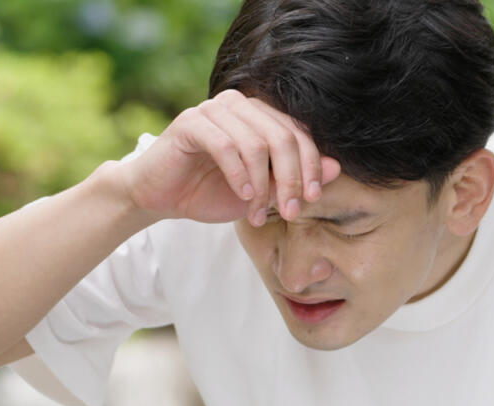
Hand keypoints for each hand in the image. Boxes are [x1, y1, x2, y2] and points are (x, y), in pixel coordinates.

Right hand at [120, 90, 341, 225]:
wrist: (159, 198)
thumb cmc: (208, 192)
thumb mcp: (260, 192)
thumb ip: (292, 179)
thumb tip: (334, 167)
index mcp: (259, 116)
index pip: (298, 133)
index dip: (311, 166)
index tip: (312, 199)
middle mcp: (240, 105)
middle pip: (283, 136)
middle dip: (292, 178)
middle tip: (291, 212)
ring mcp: (214, 110)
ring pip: (257, 142)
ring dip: (263, 184)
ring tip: (258, 213)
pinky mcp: (190, 123)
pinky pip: (226, 146)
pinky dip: (239, 175)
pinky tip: (243, 196)